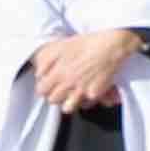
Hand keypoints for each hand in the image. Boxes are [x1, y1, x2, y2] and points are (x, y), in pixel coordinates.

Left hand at [27, 29, 141, 113]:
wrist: (110, 45)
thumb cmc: (87, 43)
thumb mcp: (62, 46)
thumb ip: (47, 61)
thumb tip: (39, 74)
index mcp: (59, 71)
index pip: (42, 90)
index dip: (43, 88)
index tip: (48, 86)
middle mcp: (69, 83)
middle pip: (53, 100)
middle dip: (55, 96)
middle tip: (60, 90)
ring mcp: (82, 90)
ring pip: (68, 108)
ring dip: (68, 102)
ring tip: (72, 95)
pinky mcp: (95, 94)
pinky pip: (86, 104)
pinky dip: (86, 101)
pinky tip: (87, 93)